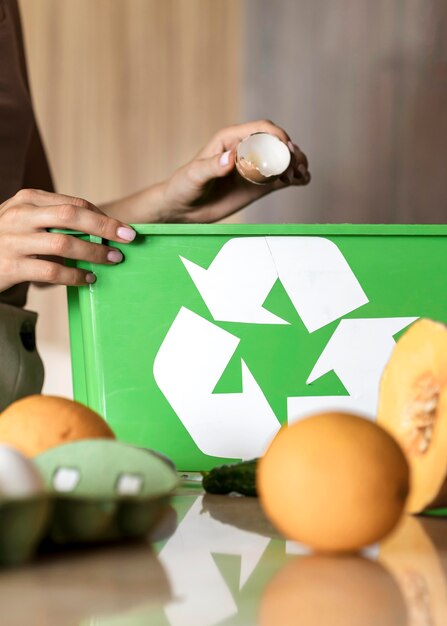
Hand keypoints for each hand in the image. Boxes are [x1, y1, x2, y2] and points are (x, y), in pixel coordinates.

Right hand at [0, 188, 136, 293]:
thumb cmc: (7, 240)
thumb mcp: (26, 220)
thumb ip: (54, 220)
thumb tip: (99, 228)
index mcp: (28, 200)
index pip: (73, 203)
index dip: (102, 216)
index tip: (123, 228)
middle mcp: (20, 215)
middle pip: (70, 216)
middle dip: (104, 226)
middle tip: (129, 238)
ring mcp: (13, 240)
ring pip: (63, 243)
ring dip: (93, 252)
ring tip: (113, 260)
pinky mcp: (10, 266)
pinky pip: (51, 271)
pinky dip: (75, 275)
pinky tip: (88, 278)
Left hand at [161, 120, 309, 222]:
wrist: (183, 208)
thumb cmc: (184, 187)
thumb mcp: (194, 176)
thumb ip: (212, 166)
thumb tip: (231, 158)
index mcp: (231, 140)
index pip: (261, 129)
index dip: (278, 136)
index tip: (287, 149)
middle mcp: (246, 150)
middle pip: (277, 142)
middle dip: (291, 151)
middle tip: (295, 167)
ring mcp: (254, 168)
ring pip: (283, 159)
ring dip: (297, 163)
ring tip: (301, 175)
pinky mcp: (259, 185)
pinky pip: (281, 178)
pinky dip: (294, 178)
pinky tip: (302, 181)